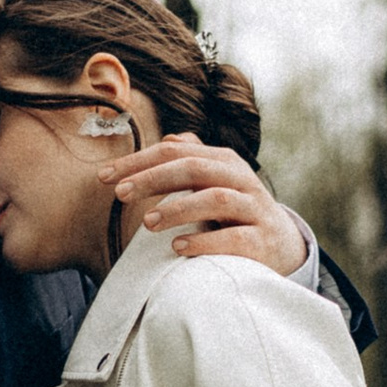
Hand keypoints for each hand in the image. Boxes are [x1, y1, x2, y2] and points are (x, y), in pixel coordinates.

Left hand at [118, 134, 307, 273]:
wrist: (283, 245)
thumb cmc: (237, 211)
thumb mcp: (218, 181)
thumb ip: (194, 160)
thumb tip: (168, 138)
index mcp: (222, 161)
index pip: (176, 152)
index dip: (139, 162)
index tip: (104, 177)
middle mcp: (239, 179)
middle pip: (194, 168)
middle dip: (153, 178)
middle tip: (120, 193)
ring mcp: (253, 209)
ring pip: (215, 200)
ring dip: (178, 209)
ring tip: (147, 223)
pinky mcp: (262, 241)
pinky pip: (234, 238)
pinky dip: (205, 242)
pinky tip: (178, 248)